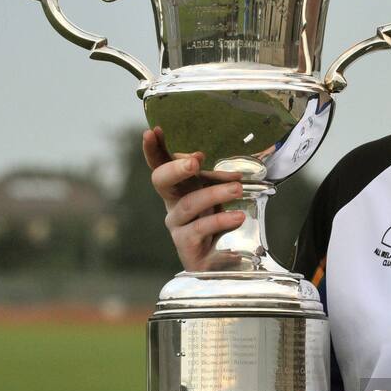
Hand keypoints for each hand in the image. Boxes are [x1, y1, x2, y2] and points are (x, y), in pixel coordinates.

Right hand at [142, 126, 245, 271]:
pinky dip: (221, 220)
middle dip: (175, 168)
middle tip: (195, 162)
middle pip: (161, 181)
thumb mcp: (216, 192)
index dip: (154, 149)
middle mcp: (172, 203)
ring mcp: (176, 225)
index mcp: (177, 186)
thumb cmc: (213, 218)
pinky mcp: (186, 245)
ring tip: (238, 189)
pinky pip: (201, 229)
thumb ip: (219, 179)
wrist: (215, 258)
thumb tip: (233, 173)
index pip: (160, 164)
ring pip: (188, 204)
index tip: (152, 132)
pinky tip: (237, 216)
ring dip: (214, 193)